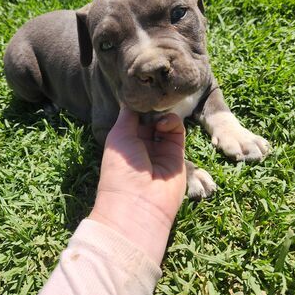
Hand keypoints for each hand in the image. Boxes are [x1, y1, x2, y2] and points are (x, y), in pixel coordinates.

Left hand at [90, 106, 185, 263]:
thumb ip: (128, 114)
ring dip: (161, 114)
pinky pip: (177, 131)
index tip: (140, 91)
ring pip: (165, 121)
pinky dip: (172, 122)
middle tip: (152, 97)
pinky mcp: (177, 154)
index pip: (134, 116)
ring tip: (156, 116)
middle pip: (150, 117)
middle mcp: (142, 145)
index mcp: (124, 142)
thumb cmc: (120, 169)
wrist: (139, 203)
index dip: (138, 105)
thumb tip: (133, 98)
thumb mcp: (118, 136)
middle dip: (151, 107)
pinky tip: (164, 124)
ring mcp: (160, 149)